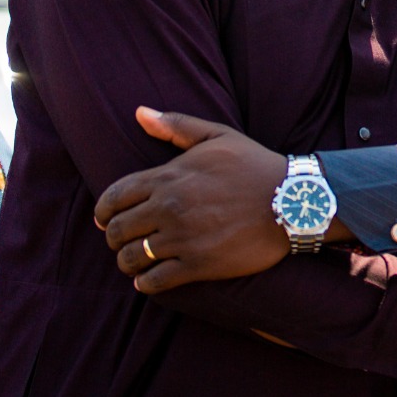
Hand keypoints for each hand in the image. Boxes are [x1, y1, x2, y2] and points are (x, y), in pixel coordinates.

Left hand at [94, 108, 288, 290]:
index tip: (105, 218)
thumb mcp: (218, 135)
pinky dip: (146, 283)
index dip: (103, 210)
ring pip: (131, 257)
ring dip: (127, 261)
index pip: (114, 196)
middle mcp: (169, 207)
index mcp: (169, 175)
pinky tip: (149, 279)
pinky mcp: (199, 264)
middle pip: (117, 230)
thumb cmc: (255, 165)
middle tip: (122, 241)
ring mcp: (183, 237)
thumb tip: (140, 113)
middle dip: (113, 237)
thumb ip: (176, 125)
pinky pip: (155, 281)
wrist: (293, 200)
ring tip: (135, 261)